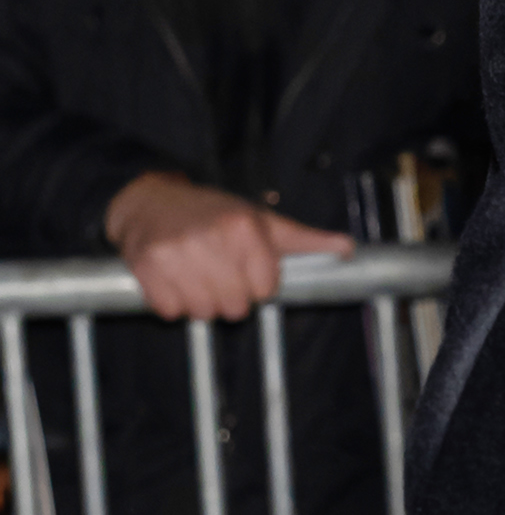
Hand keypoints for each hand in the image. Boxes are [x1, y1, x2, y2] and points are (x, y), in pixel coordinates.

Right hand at [104, 172, 351, 322]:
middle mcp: (211, 238)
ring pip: (203, 313)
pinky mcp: (146, 267)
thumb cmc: (214, 214)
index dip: (257, 284)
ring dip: (201, 302)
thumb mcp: (261, 221)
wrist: (151, 201)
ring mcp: (175, 253)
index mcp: (244, 227)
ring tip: (196, 275)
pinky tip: (174, 279)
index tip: (245, 268)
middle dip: (230, 296)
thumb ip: (304, 241)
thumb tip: (348, 248)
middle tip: (219, 273)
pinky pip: (170, 311)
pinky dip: (172, 302)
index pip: (265, 289)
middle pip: (236, 307)